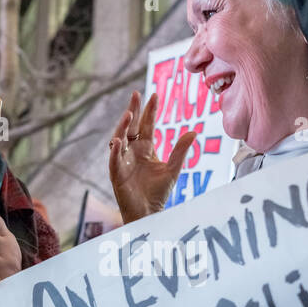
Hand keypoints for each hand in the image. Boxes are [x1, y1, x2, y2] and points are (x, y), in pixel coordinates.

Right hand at [107, 90, 196, 222]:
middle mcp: (132, 151)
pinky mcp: (117, 175)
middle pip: (131, 127)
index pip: (147, 125)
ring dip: (123, 127)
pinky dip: (115, 151)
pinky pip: (114, 161)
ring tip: (128, 114)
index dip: (150, 111)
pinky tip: (118, 141)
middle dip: (133, 111)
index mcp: (145, 148)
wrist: (149, 212)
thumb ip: (181, 151)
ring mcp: (123, 161)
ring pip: (120, 139)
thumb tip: (194, 132)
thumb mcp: (173, 168)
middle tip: (136, 94)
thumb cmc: (158, 192)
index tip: (155, 95)